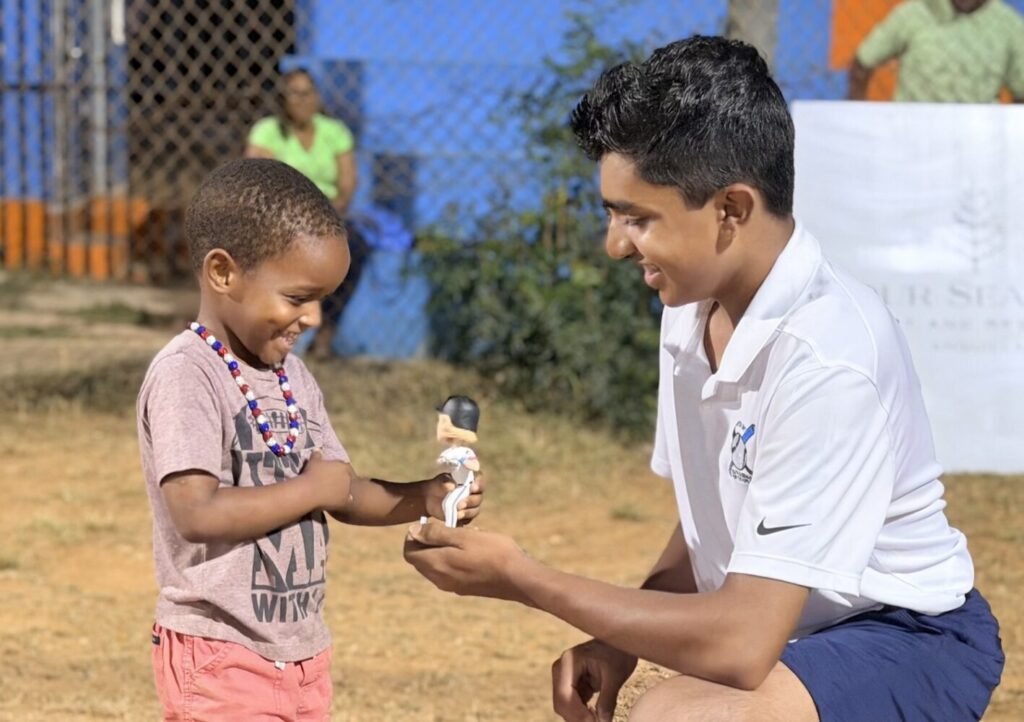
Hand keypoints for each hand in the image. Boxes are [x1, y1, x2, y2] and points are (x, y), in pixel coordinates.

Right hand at [302, 451, 353, 511]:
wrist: (309, 490)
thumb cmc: (311, 474)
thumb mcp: (313, 462)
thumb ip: (317, 455)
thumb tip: (317, 450)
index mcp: (342, 466)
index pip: (344, 467)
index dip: (338, 471)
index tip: (332, 474)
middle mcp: (348, 477)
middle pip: (347, 479)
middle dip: (342, 480)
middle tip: (333, 484)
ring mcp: (348, 489)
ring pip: (348, 490)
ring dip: (343, 491)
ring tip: (334, 494)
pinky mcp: (345, 500)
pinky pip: (347, 500)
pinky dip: (344, 501)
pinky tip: (338, 502)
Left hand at [403, 521, 524, 599]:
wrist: (518, 578)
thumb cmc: (492, 552)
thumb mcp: (463, 537)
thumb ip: (435, 534)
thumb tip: (412, 532)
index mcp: (436, 565)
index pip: (409, 553)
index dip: (413, 536)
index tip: (428, 522)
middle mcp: (440, 579)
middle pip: (420, 560)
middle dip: (427, 542)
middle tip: (446, 527)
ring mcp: (452, 585)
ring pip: (435, 565)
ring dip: (441, 549)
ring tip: (462, 535)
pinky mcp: (464, 588)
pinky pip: (448, 571)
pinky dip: (451, 558)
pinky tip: (471, 549)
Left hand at [424, 472, 485, 524]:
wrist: (429, 499)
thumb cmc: (438, 485)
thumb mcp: (439, 481)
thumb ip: (445, 481)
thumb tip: (452, 485)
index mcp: (470, 482)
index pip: (480, 482)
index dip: (479, 484)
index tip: (472, 487)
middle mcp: (473, 494)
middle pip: (479, 498)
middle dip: (471, 501)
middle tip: (460, 504)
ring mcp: (470, 506)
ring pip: (475, 510)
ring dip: (467, 512)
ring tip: (457, 514)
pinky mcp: (465, 517)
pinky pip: (468, 520)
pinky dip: (463, 520)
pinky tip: (456, 518)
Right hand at [552, 639, 637, 721]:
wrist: (619, 644)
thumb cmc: (618, 653)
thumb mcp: (615, 676)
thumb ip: (607, 700)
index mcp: (568, 661)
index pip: (565, 695)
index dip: (578, 714)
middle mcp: (561, 669)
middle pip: (561, 703)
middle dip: (578, 718)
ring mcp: (563, 677)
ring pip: (565, 707)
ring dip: (580, 718)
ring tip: (599, 719)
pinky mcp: (570, 685)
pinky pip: (572, 706)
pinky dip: (583, 714)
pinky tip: (596, 716)